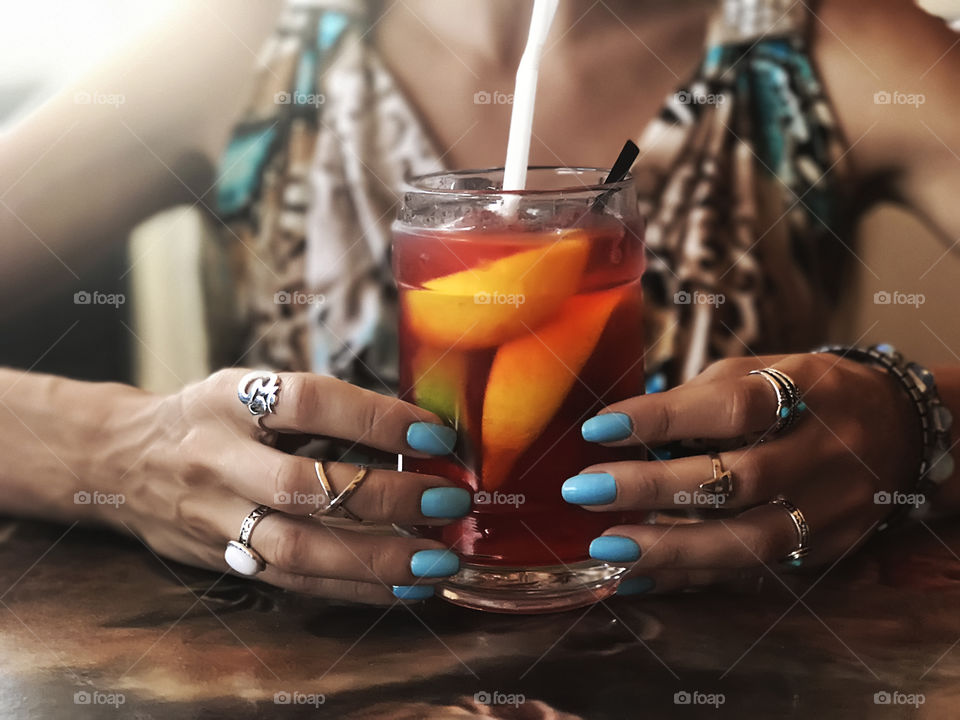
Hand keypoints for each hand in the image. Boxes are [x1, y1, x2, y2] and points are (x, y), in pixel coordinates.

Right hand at [94, 369, 468, 603]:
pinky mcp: (220, 559)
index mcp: (231, 399)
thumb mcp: (246, 387)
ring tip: (439, 560)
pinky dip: (354, 587)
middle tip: (449, 499)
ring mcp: (214, 515)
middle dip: (386, 497)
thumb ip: (314, 405)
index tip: (436, 433)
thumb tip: (414, 426)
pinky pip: (292, 582)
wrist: (119, 460)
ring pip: (295, 549)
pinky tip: (404, 586)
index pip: (307, 401)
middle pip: (301, 486)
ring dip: (377, 559)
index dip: (374, 417)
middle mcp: (218, 457)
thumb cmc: (209, 417)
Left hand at [562, 354, 922, 593]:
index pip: (734, 408)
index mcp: (808, 392)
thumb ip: (701, 398)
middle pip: (740, 480)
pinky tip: (635, 578)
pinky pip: (749, 572)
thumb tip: (623, 427)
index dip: (664, 418)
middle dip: (655, 489)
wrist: (899, 432)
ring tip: (606, 547)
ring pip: (749, 540)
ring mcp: (829, 510)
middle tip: (585, 491)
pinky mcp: (821, 550)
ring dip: (670, 548)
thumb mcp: (765, 370)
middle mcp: (824, 455)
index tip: (600, 428)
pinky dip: (689, 577)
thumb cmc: (808, 393)